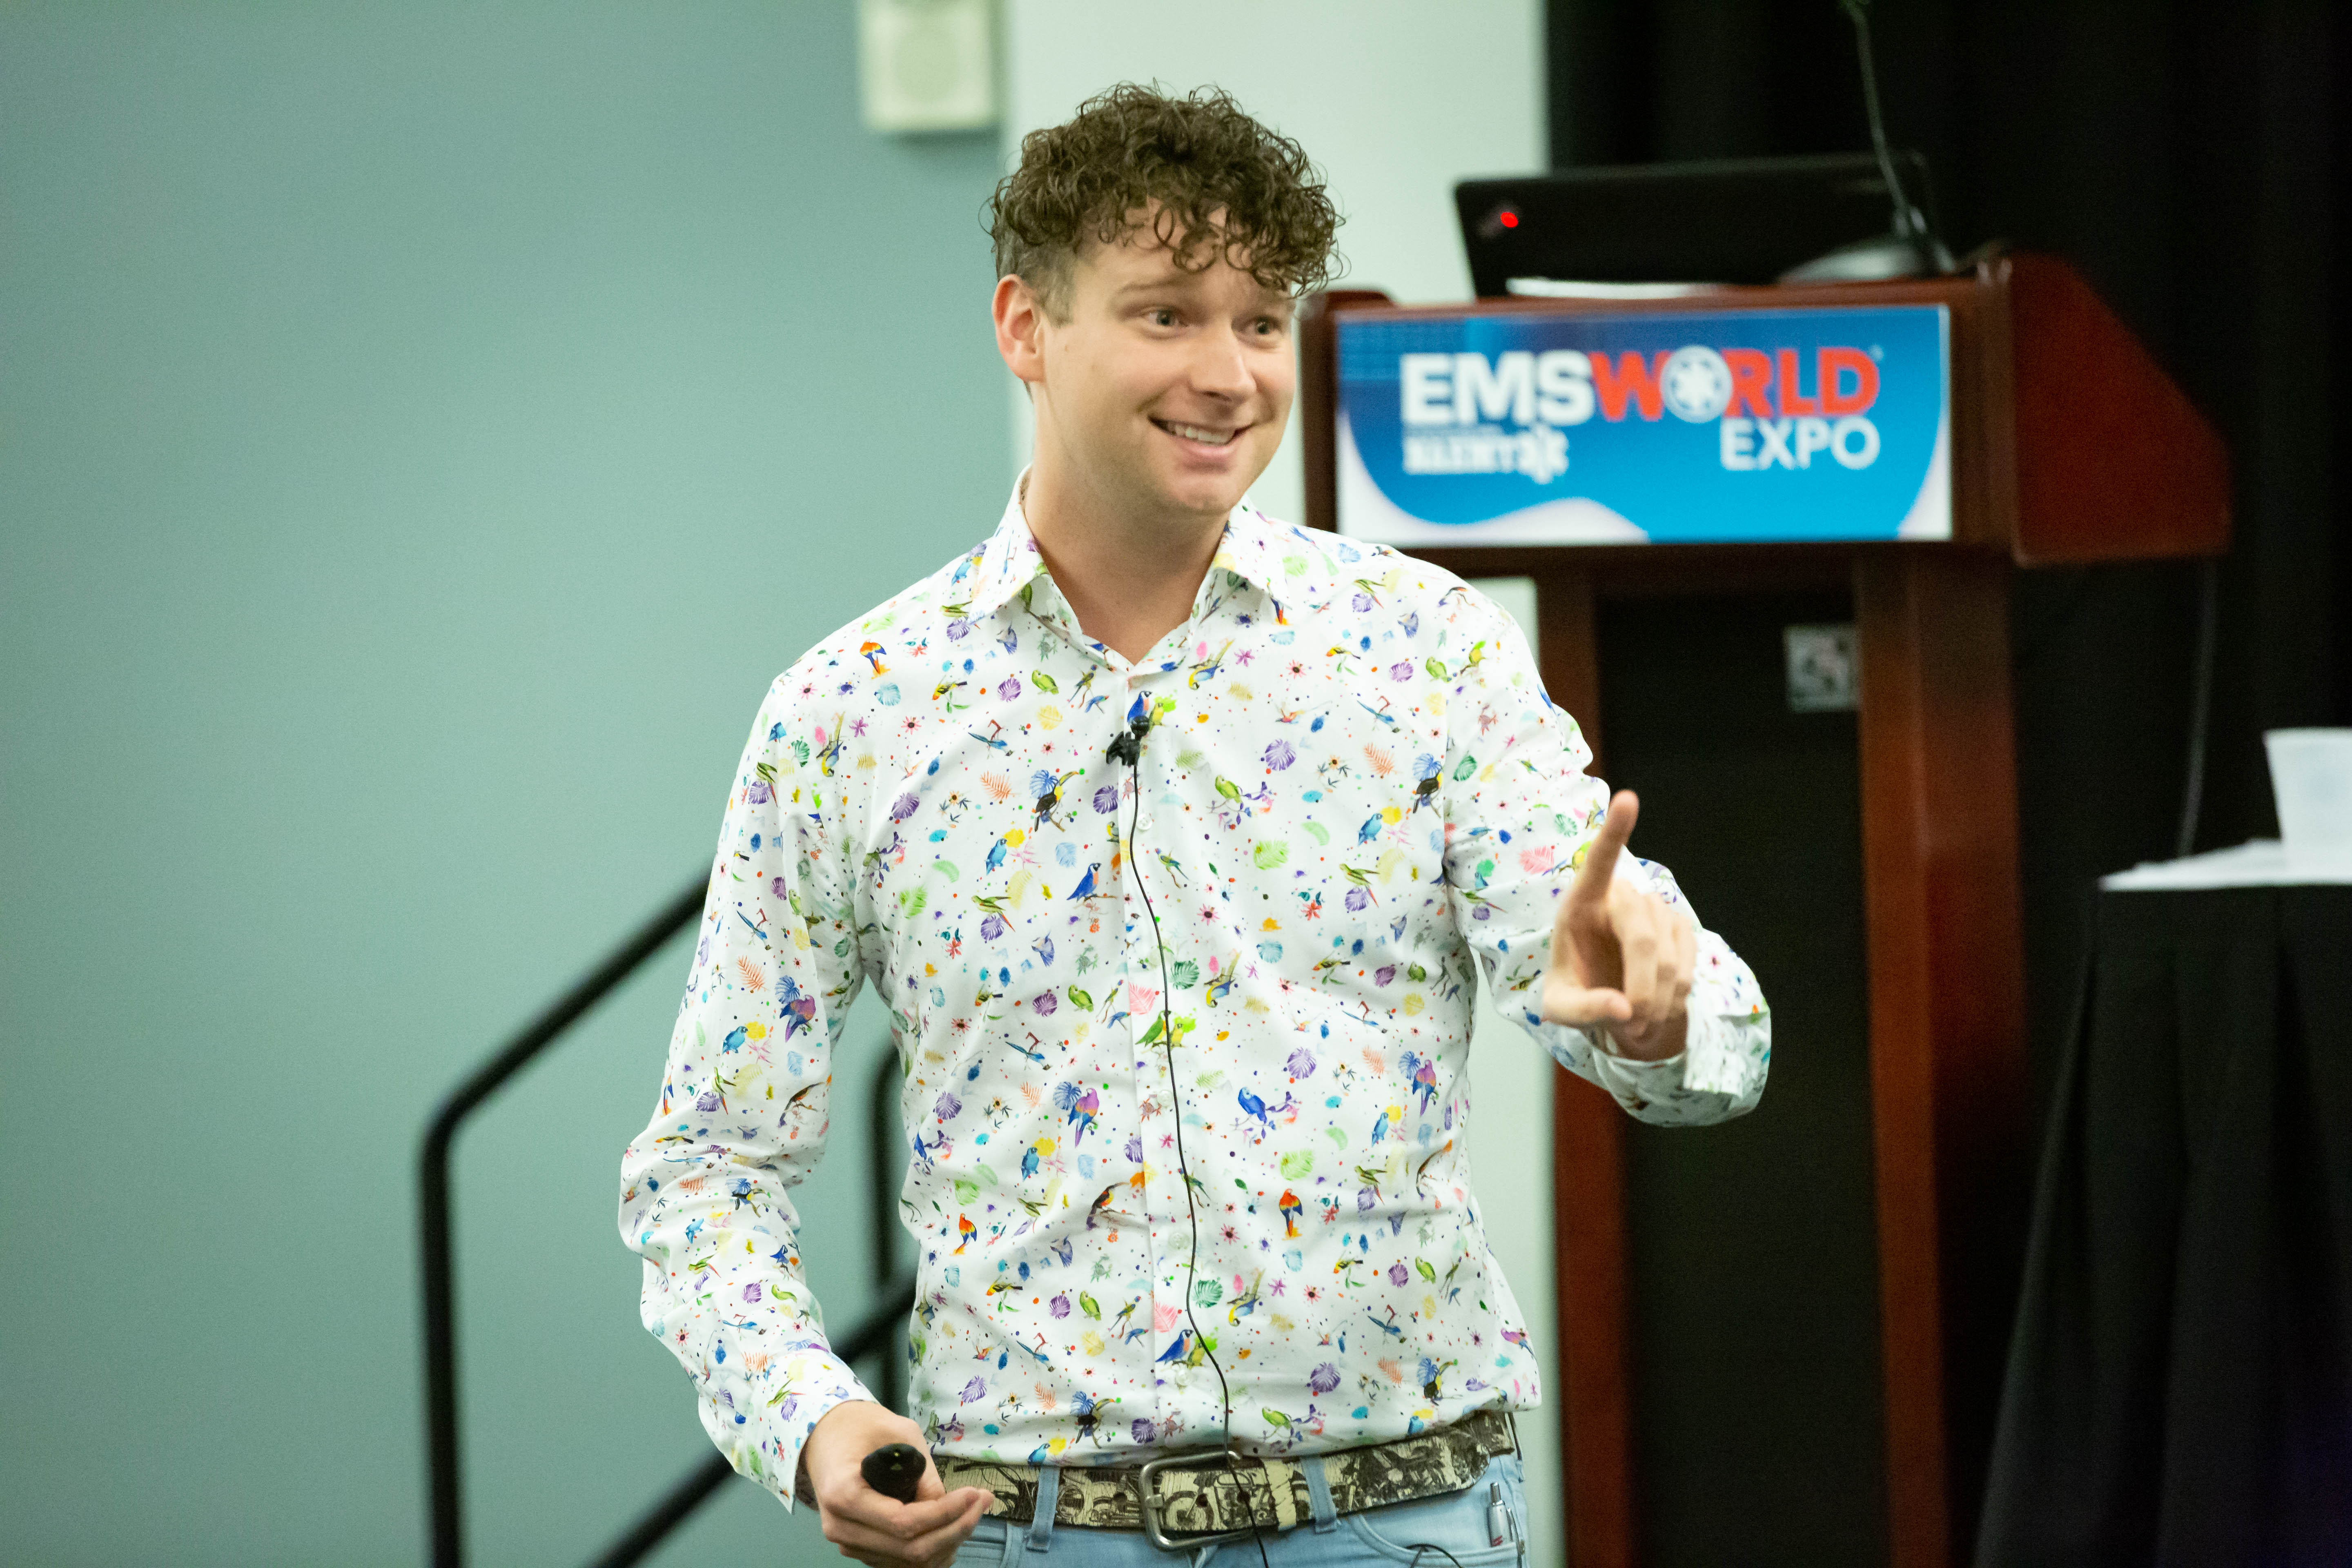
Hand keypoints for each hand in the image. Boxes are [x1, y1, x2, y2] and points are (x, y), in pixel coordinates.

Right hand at [802, 1400, 991, 1567]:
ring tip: (972, 1511)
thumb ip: (923, 1473)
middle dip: (955, 1530)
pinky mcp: (858, 1546)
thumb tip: (949, 1506)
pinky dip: (930, 1549)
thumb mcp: (899, 1434)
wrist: (825, 1435)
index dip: (946, 1514)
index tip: (976, 1493)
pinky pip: (900, 1560)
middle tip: (983, 1502)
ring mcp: (847, 1542)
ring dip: (947, 1542)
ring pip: (908, 1561)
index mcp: (844, 1495)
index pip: (904, 1523)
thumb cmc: (860, 1427)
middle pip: (910, 1549)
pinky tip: (951, 1527)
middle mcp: (841, 1527)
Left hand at [1540, 790, 1694, 1061]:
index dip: (1614, 832)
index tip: (1626, 798)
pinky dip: (1673, 998)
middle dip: (1640, 990)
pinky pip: (1687, 967)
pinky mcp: (1681, 929)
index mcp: (1580, 905)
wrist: (1609, 1003)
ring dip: (1655, 1001)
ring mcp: (1655, 910)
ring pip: (1667, 957)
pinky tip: (1657, 1008)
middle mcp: (1620, 898)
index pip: (1598, 864)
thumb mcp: (1562, 1011)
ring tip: (1635, 1022)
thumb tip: (1623, 1011)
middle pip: (1642, 938)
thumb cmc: (1574, 994)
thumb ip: (1584, 1009)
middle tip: (1628, 1027)